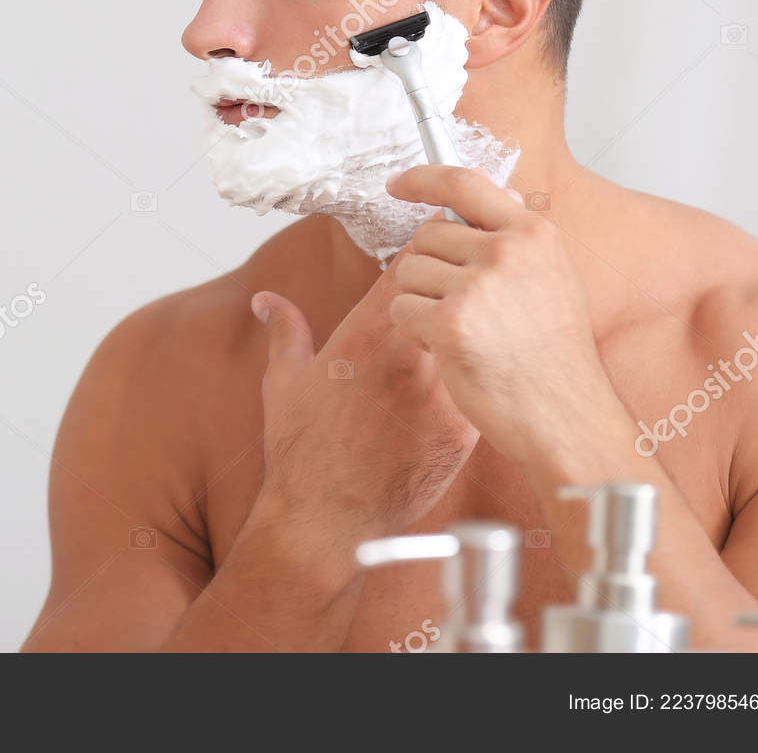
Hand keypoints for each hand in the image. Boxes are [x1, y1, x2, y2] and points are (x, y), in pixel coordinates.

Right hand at [249, 255, 478, 561]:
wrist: (326, 520)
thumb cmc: (302, 453)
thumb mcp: (283, 384)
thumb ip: (284, 331)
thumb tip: (265, 300)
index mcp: (364, 334)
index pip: (411, 266)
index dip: (430, 245)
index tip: (441, 237)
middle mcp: (406, 356)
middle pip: (452, 297)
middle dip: (460, 285)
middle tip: (471, 277)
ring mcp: (438, 393)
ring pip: (476, 342)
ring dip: (480, 332)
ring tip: (492, 325)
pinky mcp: (462, 429)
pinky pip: (484, 390)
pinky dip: (485, 383)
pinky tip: (486, 383)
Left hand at [384, 165, 617, 455]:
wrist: (566, 415)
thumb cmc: (555, 355)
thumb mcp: (553, 277)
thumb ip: (515, 237)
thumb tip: (485, 194)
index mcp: (533, 234)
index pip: (464, 183)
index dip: (422, 179)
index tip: (398, 184)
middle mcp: (506, 251)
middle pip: (427, 236)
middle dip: (430, 270)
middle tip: (464, 308)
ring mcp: (477, 286)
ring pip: (409, 272)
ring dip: (421, 301)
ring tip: (465, 330)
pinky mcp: (450, 322)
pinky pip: (402, 309)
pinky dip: (415, 330)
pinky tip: (451, 348)